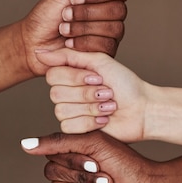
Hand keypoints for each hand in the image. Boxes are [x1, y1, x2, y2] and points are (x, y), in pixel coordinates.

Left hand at [19, 0, 135, 75]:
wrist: (33, 42)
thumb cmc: (48, 15)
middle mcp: (112, 16)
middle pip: (118, 10)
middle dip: (87, 12)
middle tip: (65, 14)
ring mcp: (111, 36)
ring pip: (113, 28)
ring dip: (82, 27)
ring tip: (64, 30)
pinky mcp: (106, 54)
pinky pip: (106, 45)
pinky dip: (83, 43)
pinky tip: (69, 44)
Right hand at [21, 131, 162, 182]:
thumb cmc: (126, 163)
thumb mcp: (94, 144)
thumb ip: (59, 142)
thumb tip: (25, 144)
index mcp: (71, 150)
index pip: (52, 155)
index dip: (74, 161)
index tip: (97, 161)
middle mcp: (68, 169)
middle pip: (53, 174)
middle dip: (83, 177)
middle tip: (106, 177)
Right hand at [35, 48, 149, 141]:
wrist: (142, 110)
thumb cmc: (125, 84)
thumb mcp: (98, 62)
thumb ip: (68, 56)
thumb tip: (39, 51)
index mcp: (70, 75)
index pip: (52, 75)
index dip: (74, 78)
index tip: (98, 77)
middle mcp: (67, 93)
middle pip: (56, 94)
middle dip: (86, 94)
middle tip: (107, 92)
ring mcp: (70, 112)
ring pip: (62, 111)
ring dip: (91, 107)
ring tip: (109, 106)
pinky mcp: (75, 131)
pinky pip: (69, 126)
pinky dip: (90, 122)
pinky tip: (104, 119)